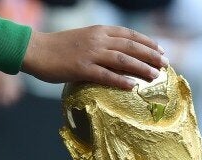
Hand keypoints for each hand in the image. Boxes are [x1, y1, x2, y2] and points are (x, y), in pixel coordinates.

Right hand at [22, 26, 167, 88]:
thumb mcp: (82, 39)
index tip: (160, 50)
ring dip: (141, 68)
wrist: (36, 50)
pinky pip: (105, 75)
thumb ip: (98, 44)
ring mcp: (90, 54)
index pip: (129, 34)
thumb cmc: (56, 47)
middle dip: (150, 55)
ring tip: (155, 76)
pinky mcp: (81, 68)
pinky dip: (120, 81)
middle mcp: (97, 40)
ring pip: (123, 60)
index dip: (147, 42)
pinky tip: (132, 86)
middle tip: (165, 64)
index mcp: (98, 30)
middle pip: (131, 46)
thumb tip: (113, 55)